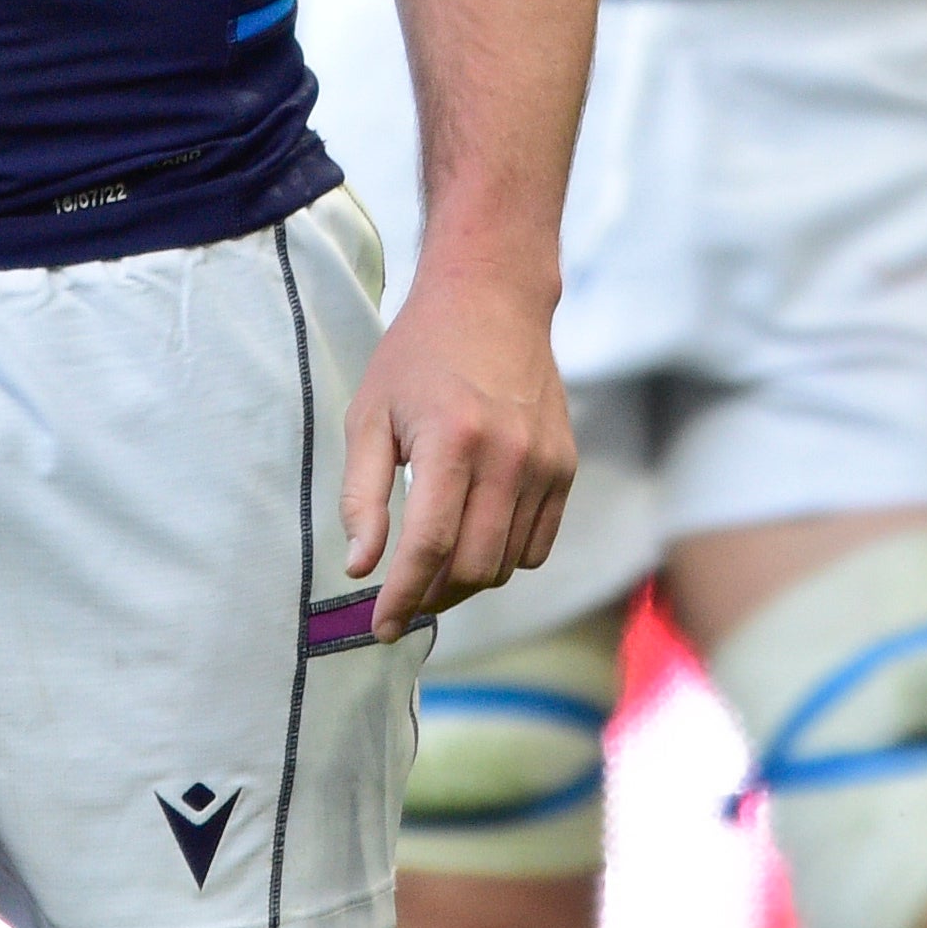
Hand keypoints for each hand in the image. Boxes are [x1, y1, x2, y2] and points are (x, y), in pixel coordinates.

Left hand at [344, 255, 571, 632]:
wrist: (492, 299)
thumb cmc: (417, 356)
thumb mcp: (369, 414)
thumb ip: (362, 496)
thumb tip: (361, 569)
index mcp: (452, 439)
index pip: (429, 546)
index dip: (402, 598)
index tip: (379, 629)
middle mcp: (507, 455)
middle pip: (474, 568)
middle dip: (432, 597)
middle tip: (403, 596)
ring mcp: (544, 463)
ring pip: (508, 563)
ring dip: (466, 581)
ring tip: (433, 565)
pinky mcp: (565, 466)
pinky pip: (537, 544)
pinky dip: (503, 557)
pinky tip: (473, 536)